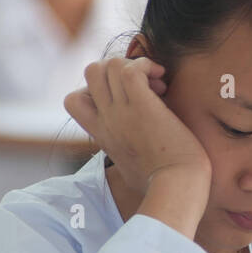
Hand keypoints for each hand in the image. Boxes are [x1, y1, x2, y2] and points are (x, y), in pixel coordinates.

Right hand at [64, 57, 210, 195]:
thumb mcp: (130, 170)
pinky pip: (131, 69)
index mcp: (102, 134)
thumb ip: (124, 157)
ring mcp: (122, 112)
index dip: (96, 88)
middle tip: (145, 87)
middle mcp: (108, 120)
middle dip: (118, 69)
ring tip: (157, 85)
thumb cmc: (162, 184)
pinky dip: (146, 66)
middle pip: (91, 71)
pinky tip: (162, 80)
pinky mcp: (143, 106)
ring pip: (110, 64)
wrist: (177, 188)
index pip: (74, 100)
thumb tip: (129, 164)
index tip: (123, 99)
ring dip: (135, 65)